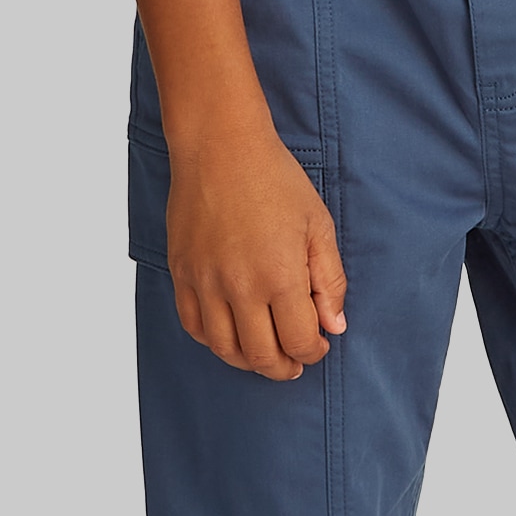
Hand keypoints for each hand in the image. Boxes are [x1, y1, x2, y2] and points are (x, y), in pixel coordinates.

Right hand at [166, 125, 348, 379]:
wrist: (220, 147)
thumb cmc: (274, 179)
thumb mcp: (319, 225)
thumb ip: (329, 281)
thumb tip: (333, 326)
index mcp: (280, 276)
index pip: (298, 342)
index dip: (313, 352)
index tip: (318, 344)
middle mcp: (239, 287)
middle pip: (261, 355)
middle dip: (284, 367)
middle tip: (295, 363)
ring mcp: (205, 282)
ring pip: (224, 349)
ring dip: (248, 361)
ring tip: (264, 354)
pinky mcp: (181, 273)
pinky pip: (194, 325)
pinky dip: (214, 341)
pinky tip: (231, 334)